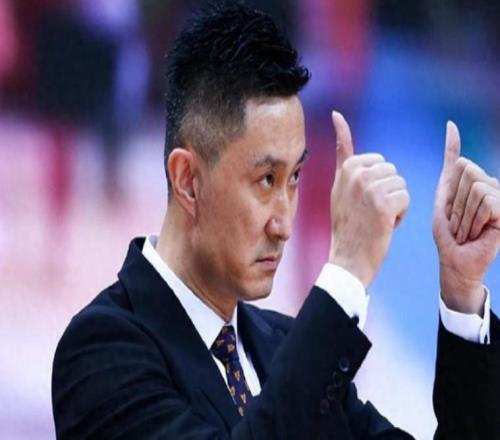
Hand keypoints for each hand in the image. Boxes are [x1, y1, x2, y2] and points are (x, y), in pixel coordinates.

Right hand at [329, 111, 409, 287]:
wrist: (347, 258)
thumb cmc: (347, 224)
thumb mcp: (339, 185)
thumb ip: (342, 153)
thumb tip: (338, 115)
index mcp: (347, 168)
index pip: (378, 162)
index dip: (376, 184)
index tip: (360, 202)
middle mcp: (356, 174)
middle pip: (392, 172)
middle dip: (387, 191)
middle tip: (368, 212)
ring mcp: (369, 188)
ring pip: (400, 184)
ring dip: (394, 203)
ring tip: (375, 218)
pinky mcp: (383, 203)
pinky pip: (405, 197)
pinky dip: (400, 214)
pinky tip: (384, 225)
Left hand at [433, 121, 499, 313]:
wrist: (454, 258)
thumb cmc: (447, 230)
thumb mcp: (444, 192)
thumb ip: (450, 160)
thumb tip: (451, 124)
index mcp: (474, 180)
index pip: (461, 164)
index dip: (449, 188)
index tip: (449, 209)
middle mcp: (490, 185)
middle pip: (468, 173)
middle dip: (455, 202)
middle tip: (457, 221)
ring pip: (477, 188)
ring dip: (463, 214)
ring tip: (466, 228)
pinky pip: (488, 201)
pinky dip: (475, 219)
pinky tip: (478, 231)